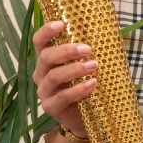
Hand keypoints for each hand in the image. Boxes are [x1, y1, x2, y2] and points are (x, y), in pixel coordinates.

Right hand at [32, 20, 97, 136]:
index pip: (39, 42)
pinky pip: (62, 96)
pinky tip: (92, 84)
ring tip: (93, 66)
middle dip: (67, 51)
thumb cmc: (84, 85)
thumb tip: (103, 33)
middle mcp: (41, 74)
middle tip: (87, 49)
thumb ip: (85, 53)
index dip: (46, 31)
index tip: (61, 24)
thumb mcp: (83, 67)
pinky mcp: (50, 107)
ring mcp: (44, 91)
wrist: (85, 118)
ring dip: (75, 69)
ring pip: (54, 76)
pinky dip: (78, 89)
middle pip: (46, 57)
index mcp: (46, 60)